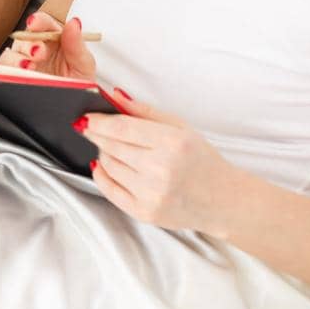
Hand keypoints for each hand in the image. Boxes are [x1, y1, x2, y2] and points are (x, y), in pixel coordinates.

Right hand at [0, 12, 96, 81]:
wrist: (75, 108)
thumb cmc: (79, 83)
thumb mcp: (83, 64)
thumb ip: (77, 44)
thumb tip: (74, 23)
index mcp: (53, 38)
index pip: (42, 23)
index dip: (37, 21)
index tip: (34, 23)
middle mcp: (36, 48)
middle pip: (23, 38)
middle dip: (29, 44)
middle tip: (38, 53)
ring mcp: (24, 63)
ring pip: (10, 54)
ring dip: (16, 59)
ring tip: (28, 68)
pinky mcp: (15, 76)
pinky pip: (4, 71)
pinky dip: (9, 72)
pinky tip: (20, 75)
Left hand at [81, 89, 239, 233]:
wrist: (222, 200)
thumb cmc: (201, 160)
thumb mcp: (180, 127)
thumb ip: (144, 111)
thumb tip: (114, 96)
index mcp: (171, 143)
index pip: (120, 128)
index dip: (98, 121)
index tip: (86, 117)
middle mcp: (160, 170)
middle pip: (111, 146)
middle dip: (96, 135)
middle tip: (91, 128)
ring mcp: (151, 194)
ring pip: (108, 166)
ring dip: (103, 153)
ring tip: (111, 148)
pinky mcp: (144, 212)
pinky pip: (109, 190)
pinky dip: (101, 175)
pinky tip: (104, 165)